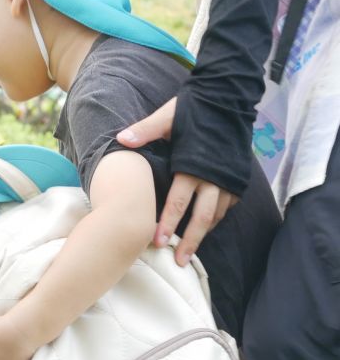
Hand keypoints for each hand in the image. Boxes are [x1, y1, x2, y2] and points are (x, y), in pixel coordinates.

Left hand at [117, 97, 238, 265]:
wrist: (228, 97)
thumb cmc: (194, 108)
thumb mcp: (168, 116)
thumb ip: (145, 130)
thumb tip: (122, 140)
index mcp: (193, 165)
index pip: (178, 201)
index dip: (168, 223)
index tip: (158, 242)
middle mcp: (213, 177)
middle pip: (202, 217)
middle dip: (190, 241)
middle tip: (179, 261)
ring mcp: (228, 179)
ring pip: (217, 215)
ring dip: (204, 234)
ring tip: (191, 252)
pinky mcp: (237, 177)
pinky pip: (227, 205)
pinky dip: (216, 218)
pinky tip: (206, 229)